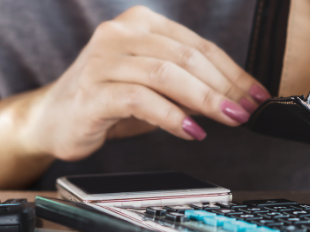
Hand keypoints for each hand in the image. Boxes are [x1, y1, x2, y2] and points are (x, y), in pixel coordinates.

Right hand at [22, 6, 270, 160]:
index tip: (256, 95)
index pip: (198, 45)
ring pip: (166, 74)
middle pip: (186, 56)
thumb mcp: (154, 85)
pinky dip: (171, 117)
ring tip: (227, 119)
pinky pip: (140, 100)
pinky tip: (191, 131)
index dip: (233, 71)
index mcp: (140, 23)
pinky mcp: (92, 92)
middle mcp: (120, 34)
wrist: (53, 119)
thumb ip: (188, 83)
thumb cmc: (109, 100)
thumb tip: (236, 98)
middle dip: (224, 86)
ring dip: (204, 99)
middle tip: (246, 110)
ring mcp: (103, 61)